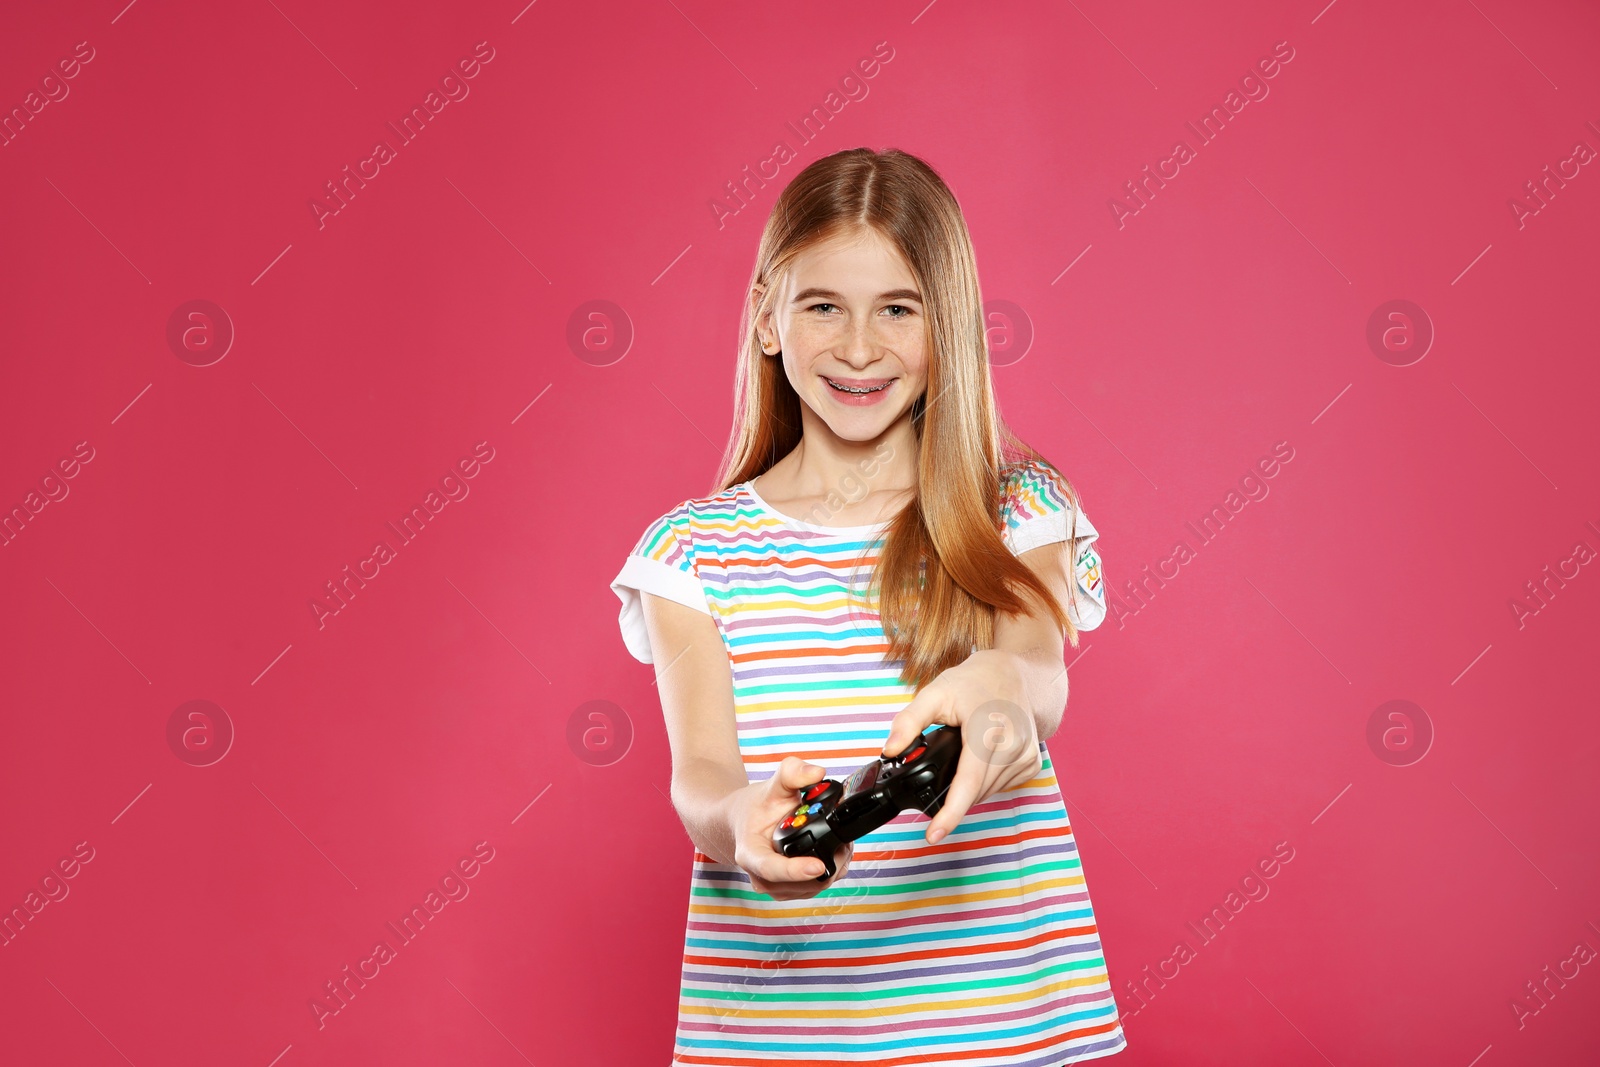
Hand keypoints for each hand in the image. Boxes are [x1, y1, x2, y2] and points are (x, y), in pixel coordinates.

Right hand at [727, 756, 854, 900]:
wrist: (744, 823)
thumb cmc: (754, 809)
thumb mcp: (770, 786)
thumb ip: (791, 774)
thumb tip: (816, 773)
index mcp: (750, 854)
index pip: (772, 869)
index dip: (796, 870)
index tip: (817, 865)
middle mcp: (762, 877)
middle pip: (802, 882)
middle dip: (829, 862)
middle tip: (844, 839)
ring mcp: (777, 887)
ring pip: (815, 886)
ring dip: (833, 866)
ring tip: (837, 841)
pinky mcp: (791, 890)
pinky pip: (817, 886)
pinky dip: (831, 870)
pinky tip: (831, 851)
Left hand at [879, 649, 1043, 846]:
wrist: (1020, 674)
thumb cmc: (977, 680)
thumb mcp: (936, 691)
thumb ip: (909, 722)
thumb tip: (889, 751)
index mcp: (988, 730)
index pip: (968, 782)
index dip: (949, 813)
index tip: (933, 836)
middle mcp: (1013, 746)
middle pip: (973, 791)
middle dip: (950, 790)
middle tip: (940, 762)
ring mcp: (1026, 757)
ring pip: (987, 792)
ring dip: (968, 786)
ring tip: (963, 753)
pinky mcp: (1032, 764)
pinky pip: (1000, 787)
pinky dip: (984, 781)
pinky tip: (980, 758)